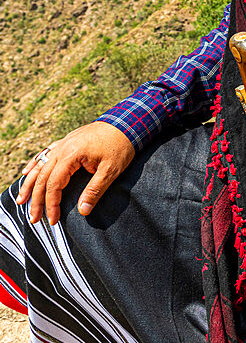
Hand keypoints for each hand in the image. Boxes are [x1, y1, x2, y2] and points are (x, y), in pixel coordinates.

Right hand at [17, 121, 135, 225]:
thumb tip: (83, 211)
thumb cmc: (120, 146)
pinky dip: (35, 164)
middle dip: (36, 199)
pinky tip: (27, 172)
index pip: (54, 184)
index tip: (53, 220)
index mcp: (71, 154)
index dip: (51, 204)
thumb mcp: (111, 170)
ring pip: (40, 165)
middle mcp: (63, 147)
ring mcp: (63, 143)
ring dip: (29, 183)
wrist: (127, 122)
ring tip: (21, 200)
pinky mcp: (67, 141)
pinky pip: (45, 153)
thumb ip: (95, 190)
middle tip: (33, 218)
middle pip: (42, 176)